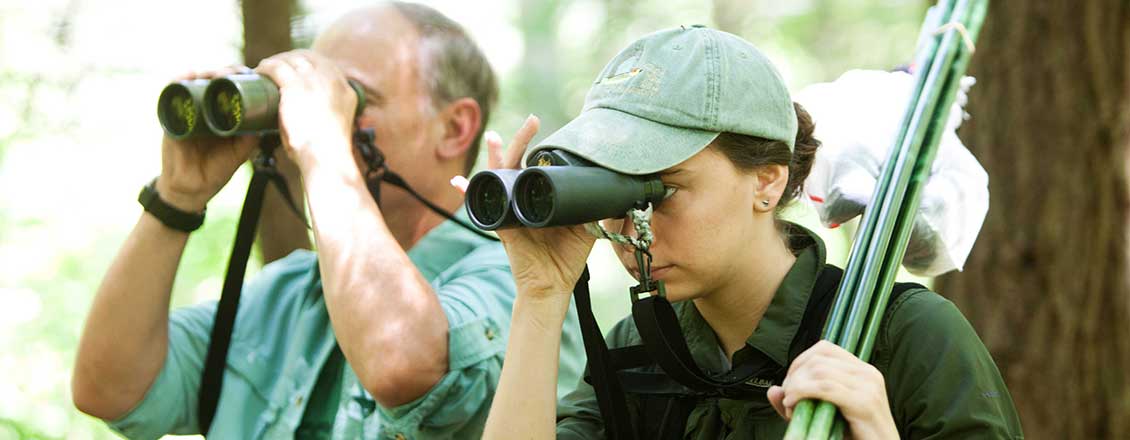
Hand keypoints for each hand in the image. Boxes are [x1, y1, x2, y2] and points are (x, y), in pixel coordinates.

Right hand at [157, 67, 257, 211]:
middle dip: (225, 72)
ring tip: (216, 74)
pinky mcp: (170, 117)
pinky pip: (171, 95)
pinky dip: (179, 82)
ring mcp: (187, 111)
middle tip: (235, 72)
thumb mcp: (238, 154)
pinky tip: (190, 76)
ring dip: (205, 73)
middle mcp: (204, 110)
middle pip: (213, 81)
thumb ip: (249, 140)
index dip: (239, 78)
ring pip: (195, 83)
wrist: (191, 189)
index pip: (230, 89)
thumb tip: (265, 124)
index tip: (251, 74)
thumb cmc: (215, 171)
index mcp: (221, 115)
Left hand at [255, 50, 357, 169]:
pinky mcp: (295, 87)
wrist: (326, 159)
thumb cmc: (327, 155)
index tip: (295, 70)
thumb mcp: (336, 130)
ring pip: (291, 60)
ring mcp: (314, 82)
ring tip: (265, 69)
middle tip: (277, 68)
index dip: (308, 64)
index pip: (327, 67)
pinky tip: (260, 70)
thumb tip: (311, 125)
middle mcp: (333, 81)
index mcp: (347, 92)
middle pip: (309, 58)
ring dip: (277, 61)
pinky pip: (277, 68)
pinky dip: (267, 66)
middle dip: (291, 58)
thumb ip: (328, 122)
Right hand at [451, 115, 596, 298]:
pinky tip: (458, 182)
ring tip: (495, 137)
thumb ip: (594, 210)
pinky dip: (467, 194)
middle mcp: (521, 199)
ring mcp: (509, 210)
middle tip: (533, 120)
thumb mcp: (585, 228)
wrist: (553, 285)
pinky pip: (480, 207)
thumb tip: (614, 192)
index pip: (537, 166)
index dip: (541, 148)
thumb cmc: (566, 258)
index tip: (548, 128)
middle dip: (522, 140)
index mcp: (540, 197)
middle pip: (517, 163)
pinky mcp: (501, 226)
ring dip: (494, 157)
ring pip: (497, 177)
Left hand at [767, 341, 899, 439]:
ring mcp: (869, 386)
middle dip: (794, 376)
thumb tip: (773, 391)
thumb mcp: (824, 415)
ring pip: (819, 371)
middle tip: (788, 399)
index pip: (824, 348)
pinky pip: (825, 387)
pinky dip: (802, 393)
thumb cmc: (855, 437)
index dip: (799, 362)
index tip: (789, 385)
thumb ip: (799, 401)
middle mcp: (868, 373)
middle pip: (818, 358)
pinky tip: (793, 406)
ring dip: (796, 387)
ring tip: (791, 406)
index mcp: (862, 370)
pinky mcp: (864, 403)